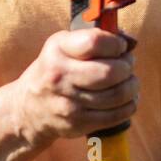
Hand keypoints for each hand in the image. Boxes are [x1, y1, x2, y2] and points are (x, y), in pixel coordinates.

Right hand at [15, 29, 138, 145]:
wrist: (29, 109)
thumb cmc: (56, 69)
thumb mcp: (64, 45)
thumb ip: (95, 37)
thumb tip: (130, 41)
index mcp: (57, 50)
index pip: (95, 42)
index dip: (116, 43)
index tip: (120, 47)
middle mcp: (59, 77)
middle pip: (111, 72)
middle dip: (127, 66)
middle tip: (127, 66)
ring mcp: (68, 104)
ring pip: (118, 94)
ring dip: (132, 86)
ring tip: (128, 81)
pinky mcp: (78, 124)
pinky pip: (118, 114)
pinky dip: (129, 104)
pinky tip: (126, 99)